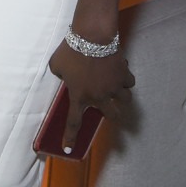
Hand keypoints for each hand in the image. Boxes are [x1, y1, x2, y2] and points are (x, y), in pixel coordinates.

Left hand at [49, 38, 134, 152]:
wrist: (92, 37)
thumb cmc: (70, 50)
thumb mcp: (57, 64)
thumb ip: (60, 74)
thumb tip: (64, 75)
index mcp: (79, 96)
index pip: (74, 122)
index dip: (71, 138)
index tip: (69, 149)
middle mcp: (99, 96)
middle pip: (112, 116)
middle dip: (114, 117)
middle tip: (114, 115)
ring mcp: (113, 87)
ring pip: (126, 101)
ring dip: (122, 98)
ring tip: (119, 92)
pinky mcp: (123, 75)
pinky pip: (129, 81)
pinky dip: (126, 79)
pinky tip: (121, 71)